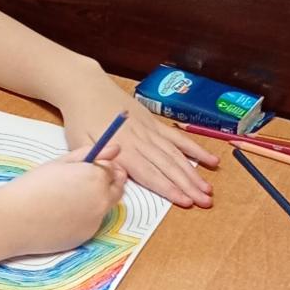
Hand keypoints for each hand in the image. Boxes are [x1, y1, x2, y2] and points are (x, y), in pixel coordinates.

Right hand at [3, 149, 125, 253]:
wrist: (15, 219)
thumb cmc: (34, 186)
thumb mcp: (60, 163)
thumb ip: (91, 154)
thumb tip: (115, 148)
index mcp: (96, 177)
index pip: (113, 169)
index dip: (102, 166)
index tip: (89, 168)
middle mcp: (102, 200)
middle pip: (118, 189)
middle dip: (107, 183)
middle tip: (84, 182)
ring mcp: (96, 220)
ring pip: (105, 207)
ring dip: (96, 201)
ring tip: (67, 199)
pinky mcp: (87, 236)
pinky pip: (92, 223)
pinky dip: (84, 218)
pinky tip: (62, 215)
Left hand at [60, 75, 216, 206]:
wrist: (86, 88)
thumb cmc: (80, 119)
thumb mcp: (79, 144)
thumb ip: (99, 162)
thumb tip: (120, 178)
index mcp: (123, 149)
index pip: (150, 173)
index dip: (169, 189)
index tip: (186, 202)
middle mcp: (141, 140)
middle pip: (168, 166)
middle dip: (188, 186)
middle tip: (206, 202)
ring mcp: (150, 131)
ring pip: (176, 154)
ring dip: (193, 173)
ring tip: (208, 189)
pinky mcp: (155, 123)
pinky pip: (177, 138)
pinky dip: (194, 149)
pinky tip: (210, 160)